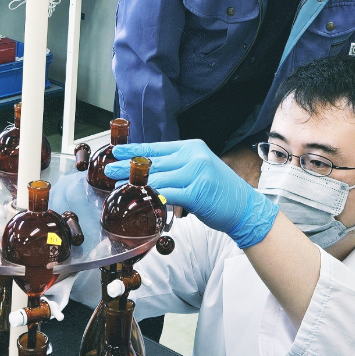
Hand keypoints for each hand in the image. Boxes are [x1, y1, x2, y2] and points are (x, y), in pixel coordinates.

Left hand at [105, 140, 277, 248]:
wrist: (245, 208)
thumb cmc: (219, 192)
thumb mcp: (198, 172)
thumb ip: (177, 170)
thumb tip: (149, 174)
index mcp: (192, 147)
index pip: (157, 148)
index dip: (135, 150)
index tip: (117, 152)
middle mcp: (194, 156)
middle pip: (154, 161)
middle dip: (129, 167)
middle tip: (109, 169)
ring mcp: (196, 173)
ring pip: (158, 177)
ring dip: (135, 183)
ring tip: (117, 186)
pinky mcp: (197, 192)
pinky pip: (167, 194)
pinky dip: (151, 197)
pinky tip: (138, 199)